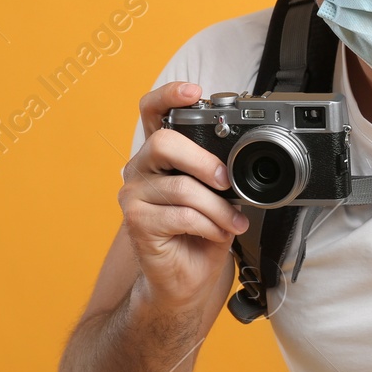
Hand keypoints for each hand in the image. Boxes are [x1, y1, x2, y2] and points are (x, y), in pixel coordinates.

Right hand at [118, 82, 248, 308]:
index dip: (169, 96)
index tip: (194, 92)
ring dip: (217, 208)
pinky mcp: (137, 222)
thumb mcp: (216, 194)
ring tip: (232, 222)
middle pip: (164, 143)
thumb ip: (219, 171)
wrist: (185, 278)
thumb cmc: (201, 232)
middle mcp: (141, 169)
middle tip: (226, 180)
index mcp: (159, 155)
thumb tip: (237, 163)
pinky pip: (181, 215)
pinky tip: (215, 234)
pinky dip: (208, 225)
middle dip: (203, 161)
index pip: (152, 112)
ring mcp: (134, 195)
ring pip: (182, 188)